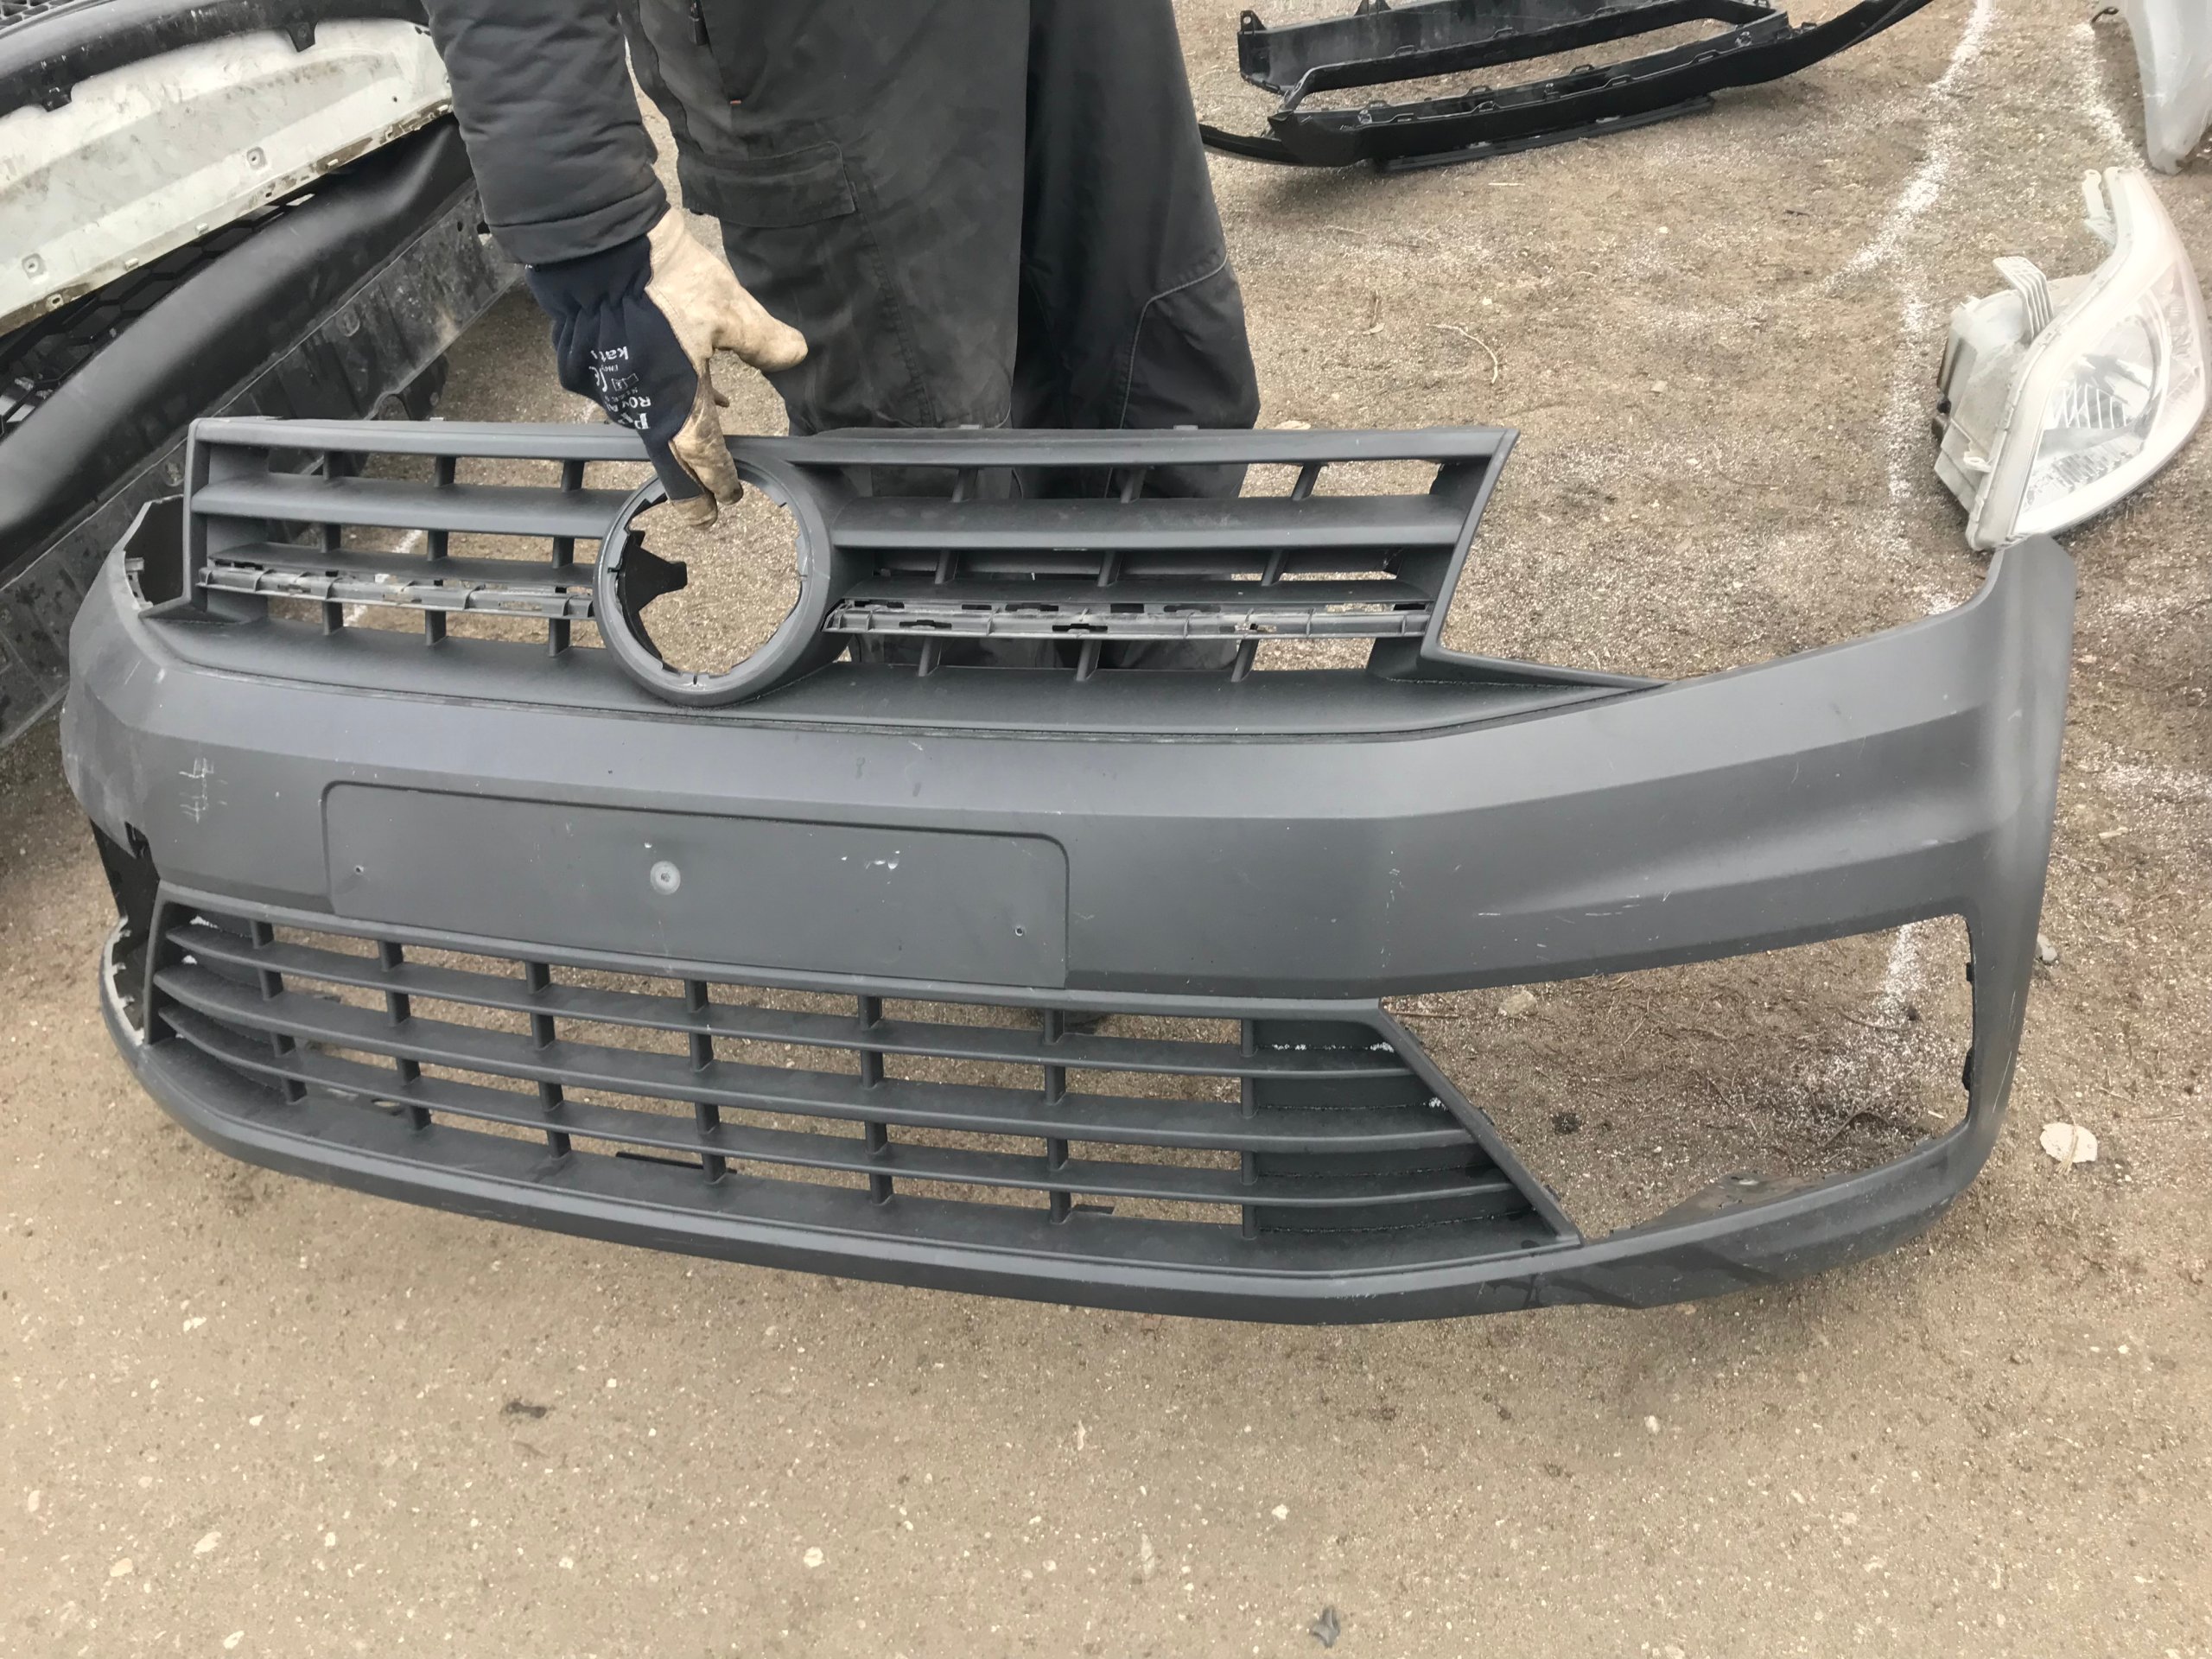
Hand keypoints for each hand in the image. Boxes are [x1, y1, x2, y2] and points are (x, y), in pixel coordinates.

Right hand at [525, 209, 806, 525]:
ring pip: (648, 429)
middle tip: (703, 516)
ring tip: (700, 445)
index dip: (720, 481)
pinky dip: (653, 404)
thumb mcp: (732, 309)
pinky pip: (626, 400)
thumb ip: (767, 342)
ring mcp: (611, 392)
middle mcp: (641, 409)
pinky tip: (673, 389)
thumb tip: (797, 355)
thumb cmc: (667, 278)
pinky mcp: (590, 370)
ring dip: (675, 439)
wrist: (601, 246)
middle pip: (670, 462)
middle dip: (689, 490)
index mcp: (679, 405)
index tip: (730, 498)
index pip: (706, 458)